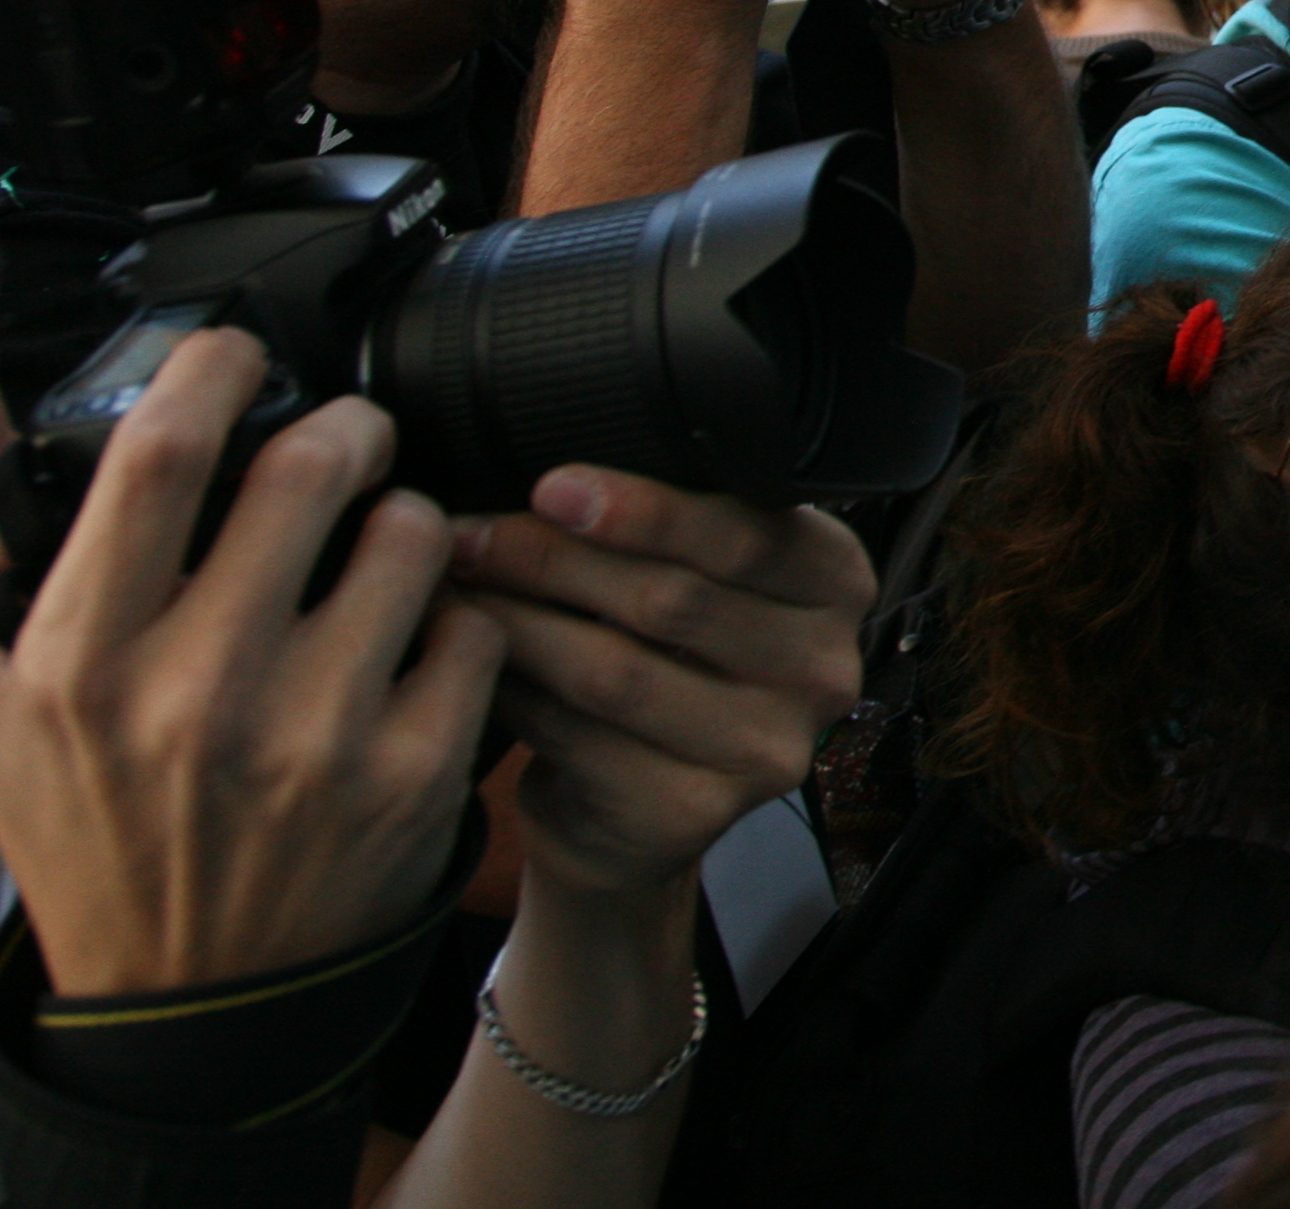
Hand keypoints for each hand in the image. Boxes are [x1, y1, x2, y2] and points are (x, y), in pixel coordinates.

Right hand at [0, 331, 502, 999]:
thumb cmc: (96, 846)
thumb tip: (38, 469)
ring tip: (384, 548)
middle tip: (347, 443)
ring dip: (406, 520)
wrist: (194, 1005)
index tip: (239, 356)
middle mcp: (196, 691)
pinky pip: (474, 627)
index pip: (159, 453)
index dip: (214, 368)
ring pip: (413, 533)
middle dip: (344, 430)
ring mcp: (315, 734)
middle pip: (311, 465)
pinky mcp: (413, 774)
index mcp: (82, 662)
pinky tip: (419, 644)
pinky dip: (457, 619)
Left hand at [446, 467, 873, 907]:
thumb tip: (556, 478)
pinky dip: (513, 693)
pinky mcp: (695, 811)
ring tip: (455, 589)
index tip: (550, 485)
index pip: (745, 535)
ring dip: (516, 622)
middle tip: (466, 534)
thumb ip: (667, 527)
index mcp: (834, 582)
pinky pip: (582, 738)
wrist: (639, 804)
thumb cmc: (662, 660)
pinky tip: (473, 665)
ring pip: (615, 670)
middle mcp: (821, 668)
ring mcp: (765, 749)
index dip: (644, 510)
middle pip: (673, 599)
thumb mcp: (696, 576)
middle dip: (552, 558)